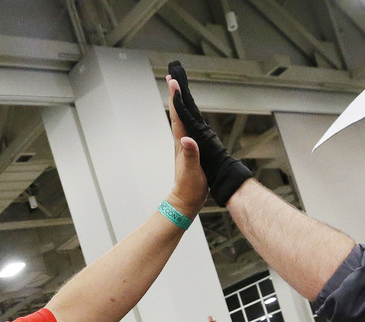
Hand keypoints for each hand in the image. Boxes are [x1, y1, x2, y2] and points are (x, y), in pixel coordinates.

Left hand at [162, 73, 208, 217]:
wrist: (185, 203)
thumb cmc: (189, 190)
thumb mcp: (192, 173)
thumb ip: (190, 155)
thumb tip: (186, 139)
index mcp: (183, 144)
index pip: (179, 116)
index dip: (177, 98)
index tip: (174, 81)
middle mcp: (182, 141)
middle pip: (179, 112)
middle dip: (176, 93)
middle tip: (173, 74)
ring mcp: (185, 145)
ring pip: (182, 117)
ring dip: (180, 101)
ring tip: (178, 86)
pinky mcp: (190, 150)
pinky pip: (187, 126)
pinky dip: (186, 115)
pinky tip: (188, 112)